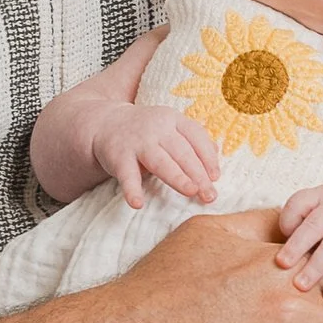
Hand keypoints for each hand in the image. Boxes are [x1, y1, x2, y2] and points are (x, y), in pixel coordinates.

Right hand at [86, 98, 219, 211]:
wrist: (105, 123)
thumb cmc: (147, 131)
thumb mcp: (170, 127)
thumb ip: (192, 139)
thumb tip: (216, 155)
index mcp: (173, 119)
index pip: (196, 136)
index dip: (208, 157)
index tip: (216, 177)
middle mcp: (157, 128)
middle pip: (182, 152)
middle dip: (198, 175)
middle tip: (210, 195)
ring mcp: (137, 141)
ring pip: (161, 162)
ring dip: (177, 178)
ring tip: (191, 192)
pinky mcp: (118, 156)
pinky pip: (127, 175)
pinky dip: (131, 189)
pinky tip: (137, 204)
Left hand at [277, 180, 322, 296]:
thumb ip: (303, 220)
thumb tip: (268, 250)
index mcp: (321, 196)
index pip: (298, 204)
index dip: (287, 221)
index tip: (281, 238)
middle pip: (313, 226)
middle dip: (296, 246)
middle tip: (280, 264)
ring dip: (315, 268)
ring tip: (301, 286)